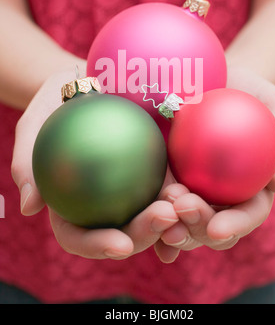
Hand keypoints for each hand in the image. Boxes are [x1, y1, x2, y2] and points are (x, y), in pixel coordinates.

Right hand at [11, 69, 177, 259]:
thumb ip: (26, 161)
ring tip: (186, 207)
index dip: (97, 246)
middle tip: (165, 217)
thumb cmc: (56, 101)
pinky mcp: (154, 171)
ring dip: (173, 220)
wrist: (89, 80)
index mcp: (70, 204)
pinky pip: (169, 186)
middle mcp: (102, 204)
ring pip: (151, 215)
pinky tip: (195, 190)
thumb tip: (30, 208)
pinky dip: (183, 195)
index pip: (79, 235)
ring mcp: (130, 190)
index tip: (120, 244)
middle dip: (145, 235)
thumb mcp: (35, 121)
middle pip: (122, 233)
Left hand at [154, 66, 274, 262]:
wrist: (212, 72)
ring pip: (181, 219)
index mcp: (250, 185)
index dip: (235, 225)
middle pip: (211, 224)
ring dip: (170, 225)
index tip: (218, 228)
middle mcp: (219, 193)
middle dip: (197, 228)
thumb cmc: (248, 88)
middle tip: (182, 208)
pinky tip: (137, 215)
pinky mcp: (163, 175)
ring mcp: (190, 186)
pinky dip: (148, 214)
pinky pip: (154, 199)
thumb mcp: (273, 104)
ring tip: (159, 212)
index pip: (248, 212)